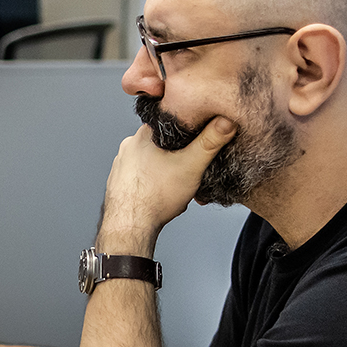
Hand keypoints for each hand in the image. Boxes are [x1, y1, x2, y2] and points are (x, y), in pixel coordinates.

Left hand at [98, 117, 236, 249]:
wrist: (130, 225)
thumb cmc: (155, 196)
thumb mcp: (192, 164)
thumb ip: (211, 141)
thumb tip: (226, 121)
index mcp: (144, 133)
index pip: (172, 121)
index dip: (190, 133)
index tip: (198, 145)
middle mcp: (129, 145)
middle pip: (164, 144)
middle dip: (179, 157)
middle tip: (187, 171)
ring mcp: (122, 163)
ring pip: (155, 162)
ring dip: (168, 172)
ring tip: (175, 186)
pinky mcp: (120, 180)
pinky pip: (145, 177)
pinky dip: (155, 183)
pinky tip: (163, 194)